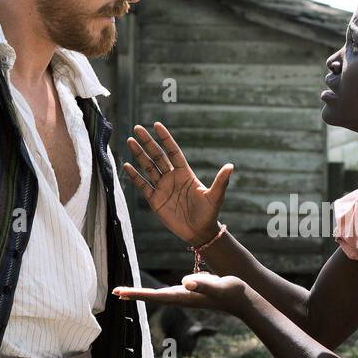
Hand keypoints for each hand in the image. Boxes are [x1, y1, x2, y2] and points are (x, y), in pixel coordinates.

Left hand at [113, 272, 250, 317]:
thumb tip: (185, 281)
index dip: (136, 293)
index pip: (154, 295)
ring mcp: (186, 296)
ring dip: (142, 294)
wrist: (243, 300)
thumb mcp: (218, 285)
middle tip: (115, 292)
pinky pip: (167, 293)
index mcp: (183, 296)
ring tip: (126, 292)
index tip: (118, 292)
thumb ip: (203, 283)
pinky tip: (153, 292)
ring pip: (158, 296)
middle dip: (134, 294)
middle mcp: (182, 298)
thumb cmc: (232, 291)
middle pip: (152, 297)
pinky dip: (154, 292)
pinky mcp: (191, 293)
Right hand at [122, 121, 232, 245]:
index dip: (165, 139)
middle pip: (157, 156)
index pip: (173, 152)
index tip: (156, 125)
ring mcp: (162, 188)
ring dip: (139, 155)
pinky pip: (143, 185)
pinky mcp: (155, 200)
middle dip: (147, 142)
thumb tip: (231, 166)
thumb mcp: (215, 196)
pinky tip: (127, 165)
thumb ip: (221, 181)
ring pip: (148, 167)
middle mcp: (172, 178)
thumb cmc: (209, 214)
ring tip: (130, 141)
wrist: (199, 233)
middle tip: (137, 128)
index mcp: (185, 173)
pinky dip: (135, 176)